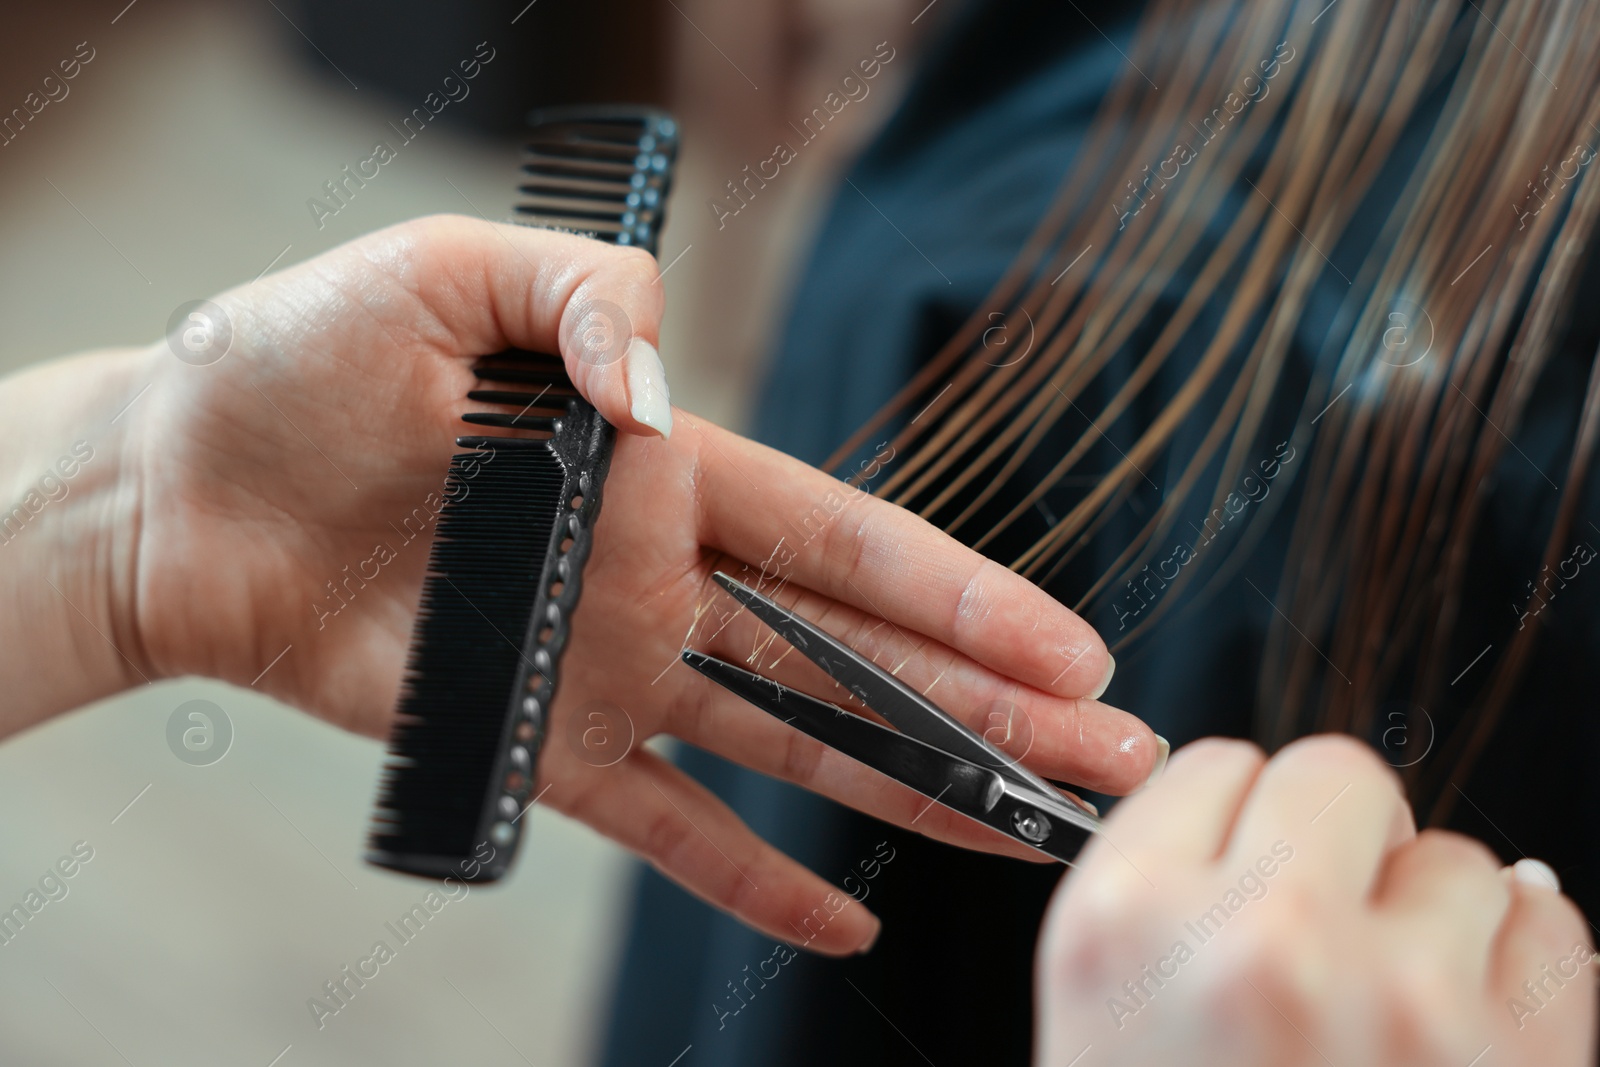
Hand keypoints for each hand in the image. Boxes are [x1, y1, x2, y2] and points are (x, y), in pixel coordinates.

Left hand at [17, 216, 1161, 954]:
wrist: (179, 487)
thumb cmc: (298, 364)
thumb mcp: (449, 276)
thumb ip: (584, 309)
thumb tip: (665, 409)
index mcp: (663, 469)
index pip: (847, 542)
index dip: (964, 596)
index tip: (1072, 647)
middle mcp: (663, 577)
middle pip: (859, 655)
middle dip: (989, 706)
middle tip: (1110, 753)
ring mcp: (611, 670)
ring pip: (795, 743)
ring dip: (910, 791)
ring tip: (1023, 830)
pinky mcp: (539, 744)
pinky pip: (665, 828)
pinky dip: (749, 879)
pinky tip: (841, 925)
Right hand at [1035, 735, 1595, 1064]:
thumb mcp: (1090, 1022)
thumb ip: (1155, 901)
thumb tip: (1248, 812)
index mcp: (1127, 927)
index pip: (1211, 763)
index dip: (1233, 817)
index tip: (1246, 860)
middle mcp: (1263, 946)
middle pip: (1334, 770)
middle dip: (1337, 833)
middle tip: (1329, 916)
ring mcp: (1405, 1002)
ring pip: (1453, 854)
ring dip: (1429, 916)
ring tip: (1391, 1010)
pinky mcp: (1522, 1060)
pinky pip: (1549, 924)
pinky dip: (1519, 963)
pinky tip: (1466, 1026)